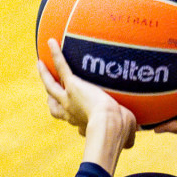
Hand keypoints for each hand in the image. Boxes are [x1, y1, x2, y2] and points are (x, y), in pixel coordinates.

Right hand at [39, 38, 136, 170]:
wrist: (111, 125)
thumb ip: (128, 133)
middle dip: (51, 100)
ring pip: (51, 85)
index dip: (71, 118)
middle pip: (55, 108)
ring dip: (45, 75)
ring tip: (40, 63)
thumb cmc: (121, 130)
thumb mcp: (125, 130)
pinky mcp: (72, 85)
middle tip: (48, 92)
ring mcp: (69, 99)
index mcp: (83, 124)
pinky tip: (52, 42)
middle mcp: (72, 113)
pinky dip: (56, 54)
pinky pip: (61, 67)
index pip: (74, 121)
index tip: (73, 117)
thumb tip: (136, 134)